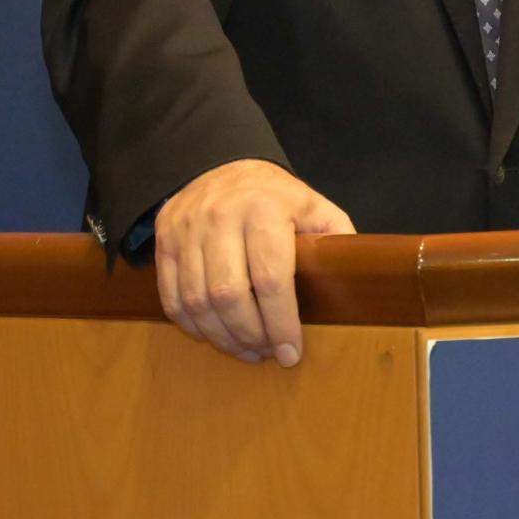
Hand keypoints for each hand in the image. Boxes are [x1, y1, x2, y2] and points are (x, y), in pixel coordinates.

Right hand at [152, 159, 353, 366]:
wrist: (222, 165)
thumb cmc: (276, 198)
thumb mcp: (314, 207)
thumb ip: (335, 240)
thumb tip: (355, 283)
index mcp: (264, 209)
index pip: (271, 278)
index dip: (281, 323)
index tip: (291, 353)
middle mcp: (220, 216)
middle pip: (229, 295)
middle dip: (250, 335)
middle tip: (266, 353)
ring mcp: (186, 228)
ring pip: (197, 300)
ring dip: (222, 336)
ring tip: (245, 349)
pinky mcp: (163, 240)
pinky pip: (172, 297)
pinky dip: (193, 325)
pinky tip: (215, 334)